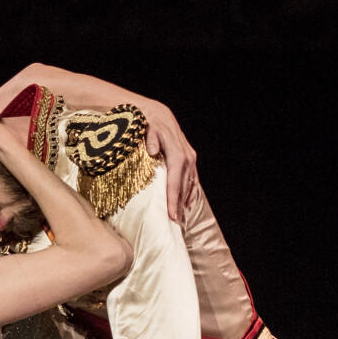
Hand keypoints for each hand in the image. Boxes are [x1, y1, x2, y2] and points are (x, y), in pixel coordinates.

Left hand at [139, 99, 198, 219]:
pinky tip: (186, 204)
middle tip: (174, 225)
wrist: (157, 114)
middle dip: (179, 206)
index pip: (175, 181)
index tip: (171, 216)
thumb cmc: (147, 123)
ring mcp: (190, 158)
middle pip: (183, 187)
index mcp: (177, 153)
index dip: (173, 200)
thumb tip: (152, 150)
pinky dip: (189, 192)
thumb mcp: (146, 127)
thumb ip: (150, 138)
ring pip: (189, 184)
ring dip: (184, 201)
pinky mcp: (189, 159)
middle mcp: (187, 157)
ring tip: (179, 219)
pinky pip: (192, 179)